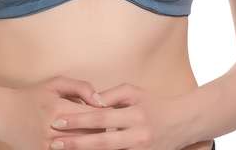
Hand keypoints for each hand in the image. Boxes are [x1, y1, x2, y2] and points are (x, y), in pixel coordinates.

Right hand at [0, 75, 106, 149]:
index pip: (93, 116)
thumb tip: (100, 100)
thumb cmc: (33, 96)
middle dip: (102, 131)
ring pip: (81, 148)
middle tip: (108, 126)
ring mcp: (48, 146)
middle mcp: (53, 129)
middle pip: (90, 136)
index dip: (106, 116)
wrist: (4, 115)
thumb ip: (81, 87)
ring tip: (97, 135)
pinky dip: (78, 148)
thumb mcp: (56, 84)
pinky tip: (83, 143)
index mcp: (58, 108)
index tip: (111, 113)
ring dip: (92, 142)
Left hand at [48, 82, 186, 149]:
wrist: (181, 123)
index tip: (58, 122)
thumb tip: (91, 102)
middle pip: (101, 142)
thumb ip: (111, 95)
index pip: (100, 118)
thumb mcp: (133, 92)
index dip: (78, 120)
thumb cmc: (152, 104)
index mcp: (134, 114)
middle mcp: (137, 136)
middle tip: (54, 142)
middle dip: (75, 143)